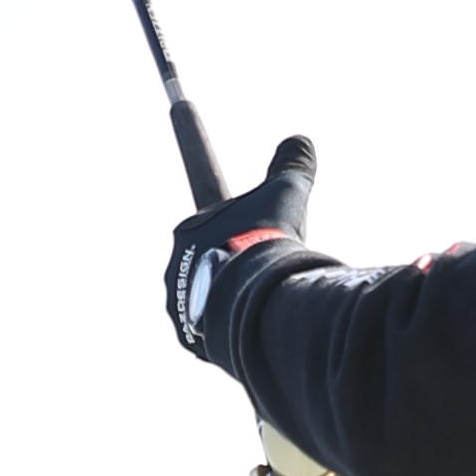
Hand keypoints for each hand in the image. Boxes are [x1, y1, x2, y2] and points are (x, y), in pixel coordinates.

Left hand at [164, 136, 318, 371]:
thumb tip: (300, 138)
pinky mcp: (189, 337)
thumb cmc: (266, 243)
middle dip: (242, 258)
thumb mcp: (286, 195)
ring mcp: (178, 303)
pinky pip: (212, 329)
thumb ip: (292, 166)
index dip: (212, 194)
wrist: (253, 302)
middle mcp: (175, 262)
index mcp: (192, 226)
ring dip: (237, 294)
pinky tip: (254, 324)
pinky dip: (232, 325)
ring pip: (214, 295)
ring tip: (267, 299)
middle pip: (219, 258)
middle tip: (270, 265)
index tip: (189, 149)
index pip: (202, 201)